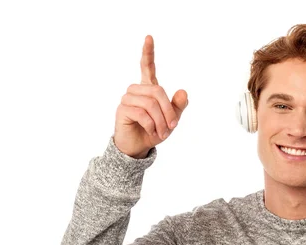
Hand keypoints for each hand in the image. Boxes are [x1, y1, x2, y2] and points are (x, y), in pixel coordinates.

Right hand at [114, 35, 188, 157]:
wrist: (139, 146)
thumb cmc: (154, 131)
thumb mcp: (171, 119)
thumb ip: (178, 106)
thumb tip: (183, 92)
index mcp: (148, 89)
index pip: (147, 67)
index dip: (148, 53)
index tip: (149, 37)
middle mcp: (136, 90)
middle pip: (157, 91)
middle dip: (168, 110)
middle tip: (172, 126)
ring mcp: (128, 99)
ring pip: (150, 103)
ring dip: (160, 120)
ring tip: (162, 132)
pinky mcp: (122, 109)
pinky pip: (142, 113)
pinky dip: (152, 124)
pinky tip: (152, 131)